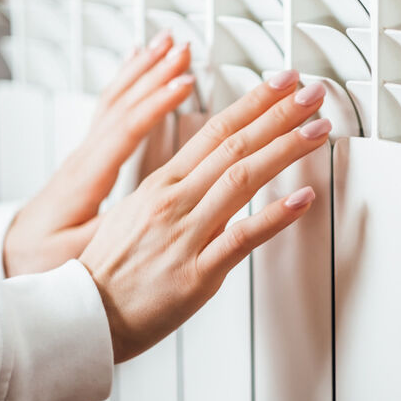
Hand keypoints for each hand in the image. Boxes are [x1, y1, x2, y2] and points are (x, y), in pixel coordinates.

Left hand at [3, 30, 193, 276]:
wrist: (11, 253)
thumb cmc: (41, 256)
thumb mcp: (77, 254)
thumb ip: (113, 232)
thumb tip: (151, 213)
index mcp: (86, 178)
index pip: (125, 129)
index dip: (156, 103)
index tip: (184, 83)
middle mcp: (84, 157)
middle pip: (122, 102)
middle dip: (154, 72)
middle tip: (183, 49)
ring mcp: (86, 152)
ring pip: (116, 98)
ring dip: (143, 68)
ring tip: (167, 43)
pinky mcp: (90, 155)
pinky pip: (111, 107)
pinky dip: (128, 79)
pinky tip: (138, 63)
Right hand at [79, 69, 330, 362]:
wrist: (83, 318)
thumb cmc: (111, 270)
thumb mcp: (135, 213)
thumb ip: (175, 189)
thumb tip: (208, 172)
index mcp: (161, 184)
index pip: (215, 130)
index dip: (253, 102)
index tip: (282, 82)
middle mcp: (174, 202)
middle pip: (234, 145)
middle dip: (278, 114)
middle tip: (312, 92)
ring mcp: (186, 235)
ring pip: (241, 180)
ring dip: (285, 150)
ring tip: (317, 130)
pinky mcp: (197, 273)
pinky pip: (241, 238)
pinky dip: (275, 216)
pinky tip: (303, 199)